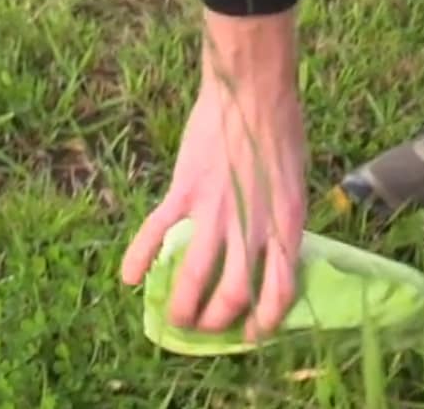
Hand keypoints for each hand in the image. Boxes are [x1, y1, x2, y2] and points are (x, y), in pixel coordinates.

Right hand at [120, 9, 307, 341]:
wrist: (252, 89)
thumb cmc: (281, 130)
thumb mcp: (295, 182)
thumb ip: (281, 220)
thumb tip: (271, 253)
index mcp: (287, 223)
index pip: (279, 291)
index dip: (264, 322)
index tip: (250, 334)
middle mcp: (253, 225)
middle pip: (234, 294)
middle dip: (217, 322)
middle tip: (205, 327)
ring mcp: (216, 210)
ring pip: (195, 275)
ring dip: (182, 305)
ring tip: (173, 319)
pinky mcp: (185, 190)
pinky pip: (157, 232)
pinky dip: (139, 258)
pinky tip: (129, 278)